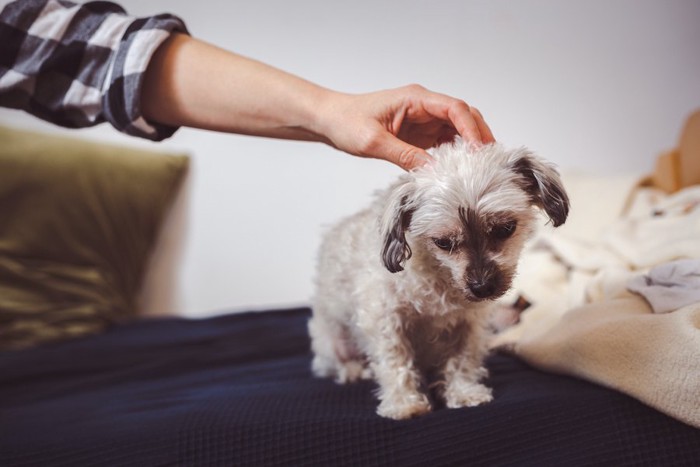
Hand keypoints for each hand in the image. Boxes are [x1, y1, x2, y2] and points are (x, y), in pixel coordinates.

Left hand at [316, 85, 494, 169]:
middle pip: (463, 116)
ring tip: (479, 169)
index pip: (454, 108)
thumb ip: (405, 156)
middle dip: (479, 136)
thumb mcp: (374, 142)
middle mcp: (424, 106)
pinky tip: (458, 170)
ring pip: (457, 130)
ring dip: (469, 147)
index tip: (480, 150)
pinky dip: (454, 154)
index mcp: (415, 98)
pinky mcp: (419, 133)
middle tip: (490, 162)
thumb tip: (435, 172)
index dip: (471, 129)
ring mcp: (423, 119)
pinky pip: (444, 142)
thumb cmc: (346, 123)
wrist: (330, 120)